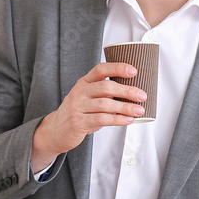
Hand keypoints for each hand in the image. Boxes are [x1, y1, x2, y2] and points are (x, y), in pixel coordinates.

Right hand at [31, 62, 146, 169]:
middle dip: (126, 90)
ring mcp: (78, 107)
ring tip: (139, 110)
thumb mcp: (88, 98)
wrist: (55, 131)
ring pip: (105, 104)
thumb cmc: (78, 113)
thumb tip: (133, 94)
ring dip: (125, 107)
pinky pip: (101, 119)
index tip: (133, 71)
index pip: (100, 69)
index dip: (117, 68)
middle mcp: (80, 92)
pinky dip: (117, 119)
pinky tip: (127, 120)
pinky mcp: (79, 122)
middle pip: (105, 87)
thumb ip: (105, 94)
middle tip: (142, 95)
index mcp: (84, 82)